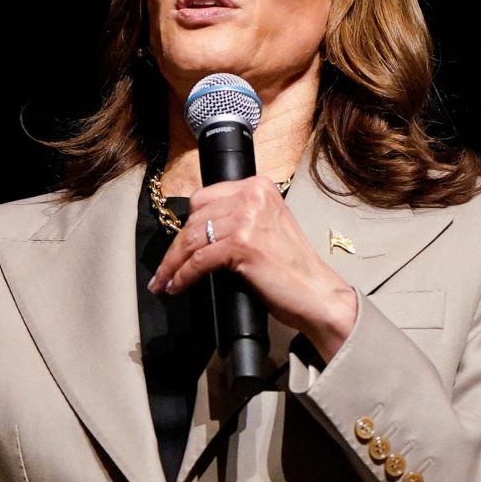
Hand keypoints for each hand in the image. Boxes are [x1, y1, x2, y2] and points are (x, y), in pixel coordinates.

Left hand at [146, 175, 357, 362]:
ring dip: (173, 264)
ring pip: (193, 239)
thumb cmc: (290, 269)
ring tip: (163, 282)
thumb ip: (237, 219)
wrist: (317, 294)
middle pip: (195, 218)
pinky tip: (177, 286)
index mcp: (258, 186)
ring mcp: (249, 218)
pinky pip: (199, 259)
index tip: (176, 246)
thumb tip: (195, 232)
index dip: (187, 225)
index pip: (205, 199)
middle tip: (163, 270)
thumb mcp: (264, 228)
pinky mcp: (243, 243)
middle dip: (175, 247)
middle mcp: (253, 195)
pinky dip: (183, 275)